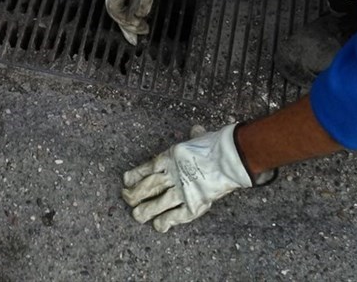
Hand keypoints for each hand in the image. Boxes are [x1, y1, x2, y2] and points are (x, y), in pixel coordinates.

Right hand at [105, 0, 169, 44]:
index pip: (114, 7)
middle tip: (137, 37)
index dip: (125, 20)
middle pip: (114, 12)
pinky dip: (127, 20)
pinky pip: (122, 8)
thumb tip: (141, 13)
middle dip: (125, 26)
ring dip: (126, 25)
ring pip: (117, 12)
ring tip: (136, 36)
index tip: (138, 26)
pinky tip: (134, 26)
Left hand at [122, 124, 252, 230]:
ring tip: (137, 216)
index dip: (135, 175)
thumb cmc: (216, 144)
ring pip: (159, 202)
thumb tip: (196, 129)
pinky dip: (167, 221)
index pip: (147, 168)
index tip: (125, 180)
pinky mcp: (194, 203)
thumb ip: (194, 136)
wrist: (230, 158)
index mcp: (171, 157)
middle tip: (126, 199)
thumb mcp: (200, 137)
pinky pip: (177, 215)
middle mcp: (173, 174)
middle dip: (135, 194)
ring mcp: (182, 190)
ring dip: (146, 210)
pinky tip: (159, 226)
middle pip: (149, 186)